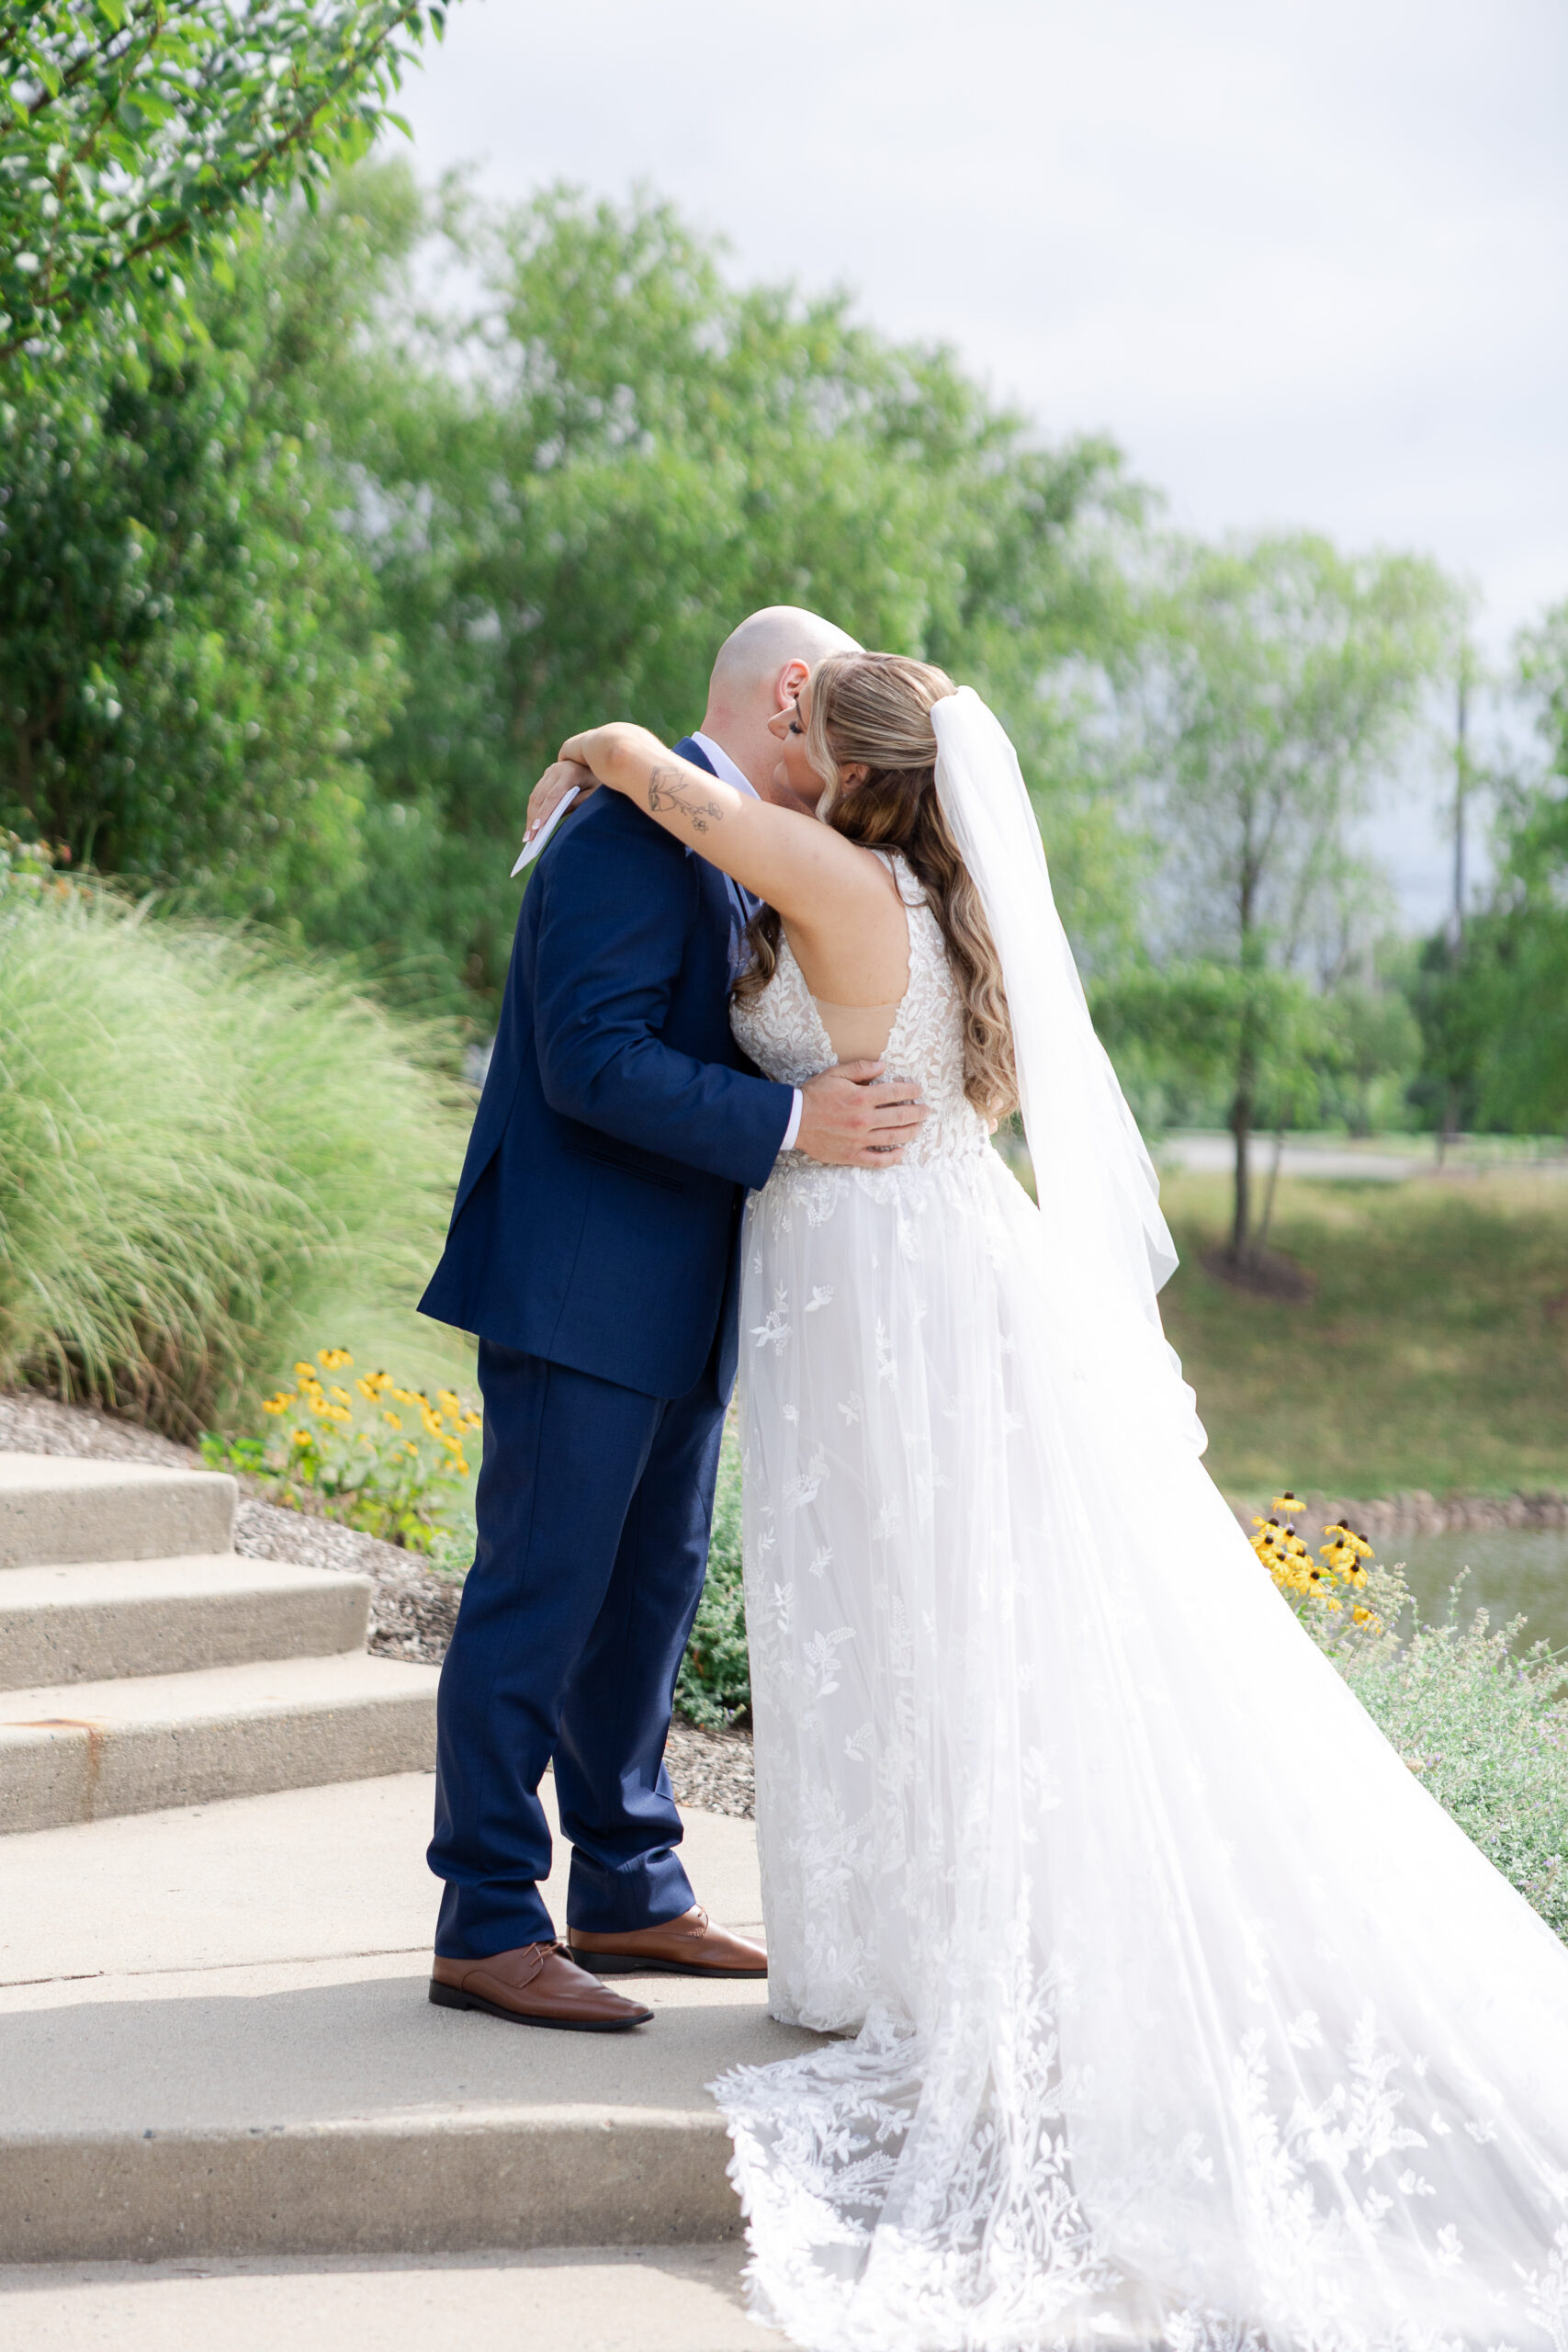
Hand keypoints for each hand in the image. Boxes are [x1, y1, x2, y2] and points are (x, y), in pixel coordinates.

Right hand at [524, 759, 595, 845]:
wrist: (601, 763)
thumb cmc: (601, 783)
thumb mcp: (594, 796)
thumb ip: (577, 804)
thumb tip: (555, 816)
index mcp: (570, 772)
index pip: (553, 795)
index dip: (544, 812)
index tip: (538, 828)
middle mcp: (557, 769)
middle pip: (540, 796)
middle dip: (534, 819)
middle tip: (530, 839)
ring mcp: (550, 771)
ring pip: (535, 796)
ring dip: (530, 816)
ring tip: (528, 837)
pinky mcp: (547, 776)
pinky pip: (537, 794)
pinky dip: (533, 810)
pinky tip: (532, 825)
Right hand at [793, 1060, 927, 1168]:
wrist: (793, 1120)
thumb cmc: (814, 1096)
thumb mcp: (835, 1074)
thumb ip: (861, 1069)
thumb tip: (883, 1066)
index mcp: (862, 1098)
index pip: (895, 1094)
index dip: (911, 1092)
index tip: (918, 1091)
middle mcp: (864, 1119)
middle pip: (900, 1116)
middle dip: (918, 1113)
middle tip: (926, 1111)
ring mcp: (859, 1140)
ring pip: (894, 1137)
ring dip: (911, 1132)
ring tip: (919, 1128)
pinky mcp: (852, 1155)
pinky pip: (878, 1160)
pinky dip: (892, 1157)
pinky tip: (901, 1152)